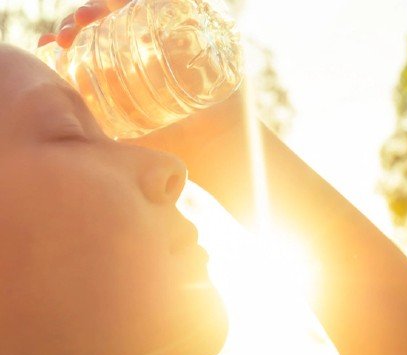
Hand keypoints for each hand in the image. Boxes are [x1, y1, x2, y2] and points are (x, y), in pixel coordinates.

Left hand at [38, 0, 251, 220]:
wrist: (219, 147)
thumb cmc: (175, 150)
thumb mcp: (123, 141)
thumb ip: (96, 134)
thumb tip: (59, 131)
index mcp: (126, 73)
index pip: (90, 45)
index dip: (67, 39)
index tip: (50, 44)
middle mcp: (145, 52)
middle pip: (106, 22)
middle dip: (80, 20)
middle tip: (69, 34)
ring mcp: (171, 41)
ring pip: (132, 9)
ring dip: (106, 4)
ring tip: (89, 16)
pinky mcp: (197, 33)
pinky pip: (175, 5)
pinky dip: (153, 0)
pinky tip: (125, 3)